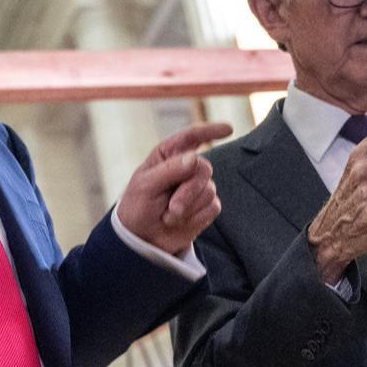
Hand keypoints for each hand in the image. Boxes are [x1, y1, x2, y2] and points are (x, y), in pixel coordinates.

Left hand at [116, 122, 233, 254]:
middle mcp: (186, 167)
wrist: (143, 238)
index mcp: (168, 155)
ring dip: (189, 207)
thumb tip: (195, 157)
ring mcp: (197, 186)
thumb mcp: (146, 186)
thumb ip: (170, 170)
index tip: (228, 129)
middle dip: (189, 191)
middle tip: (172, 208)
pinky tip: (181, 222)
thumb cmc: (138, 207)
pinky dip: (196, 217)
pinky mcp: (206, 205)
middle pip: (204, 169)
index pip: (192, 137)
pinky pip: (213, 207)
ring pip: (209, 190)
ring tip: (169, 216)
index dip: (210, 131)